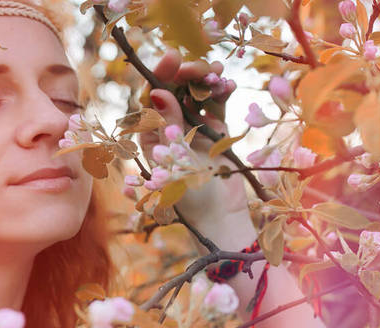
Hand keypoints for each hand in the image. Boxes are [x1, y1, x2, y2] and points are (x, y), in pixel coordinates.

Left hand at [138, 49, 253, 248]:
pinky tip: (229, 84)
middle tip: (201, 66)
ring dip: (206, 79)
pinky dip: (222, 92)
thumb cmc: (187, 197)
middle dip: (186, 74)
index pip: (151, 98)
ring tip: (217, 71)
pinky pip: (217, 105)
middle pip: (174, 91)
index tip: (172, 58)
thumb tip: (159, 92)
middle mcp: (170, 128)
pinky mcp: (215, 131)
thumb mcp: (174, 159)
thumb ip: (168, 126)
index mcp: (151, 134)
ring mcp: (193, 128)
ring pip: (196, 94)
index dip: (160, 75)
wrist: (218, 218)